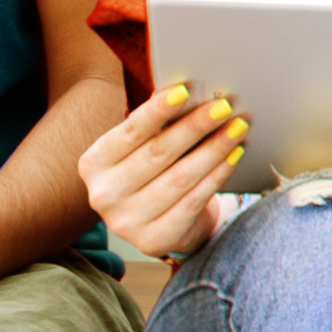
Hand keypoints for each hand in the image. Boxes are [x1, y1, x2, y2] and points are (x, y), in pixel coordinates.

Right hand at [86, 81, 248, 258]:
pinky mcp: (153, 240)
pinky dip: (217, 176)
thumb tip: (187, 92)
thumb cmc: (154, 172)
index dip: (158, 111)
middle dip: (196, 127)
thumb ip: (158, 123)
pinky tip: (233, 157)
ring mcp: (126, 222)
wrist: (161, 224)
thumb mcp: (144, 148)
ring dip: (213, 150)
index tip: (185, 90)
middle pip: (158, 153)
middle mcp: (103, 195)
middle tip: (224, 107)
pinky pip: (193, 202)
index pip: (130, 131)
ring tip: (237, 128)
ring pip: (180, 178)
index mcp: (94, 164)